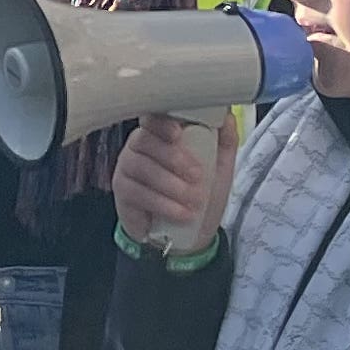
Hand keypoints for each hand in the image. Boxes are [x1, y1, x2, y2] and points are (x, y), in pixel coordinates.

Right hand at [114, 111, 238, 255]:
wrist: (190, 234)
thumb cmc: (201, 194)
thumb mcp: (219, 167)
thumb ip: (224, 140)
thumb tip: (227, 115)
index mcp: (160, 134)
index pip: (153, 118)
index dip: (162, 123)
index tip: (178, 134)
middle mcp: (138, 146)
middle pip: (145, 140)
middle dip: (174, 158)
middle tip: (198, 177)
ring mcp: (126, 168)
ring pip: (142, 166)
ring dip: (171, 185)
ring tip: (194, 201)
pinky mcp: (122, 192)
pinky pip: (137, 192)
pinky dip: (163, 204)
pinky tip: (182, 214)